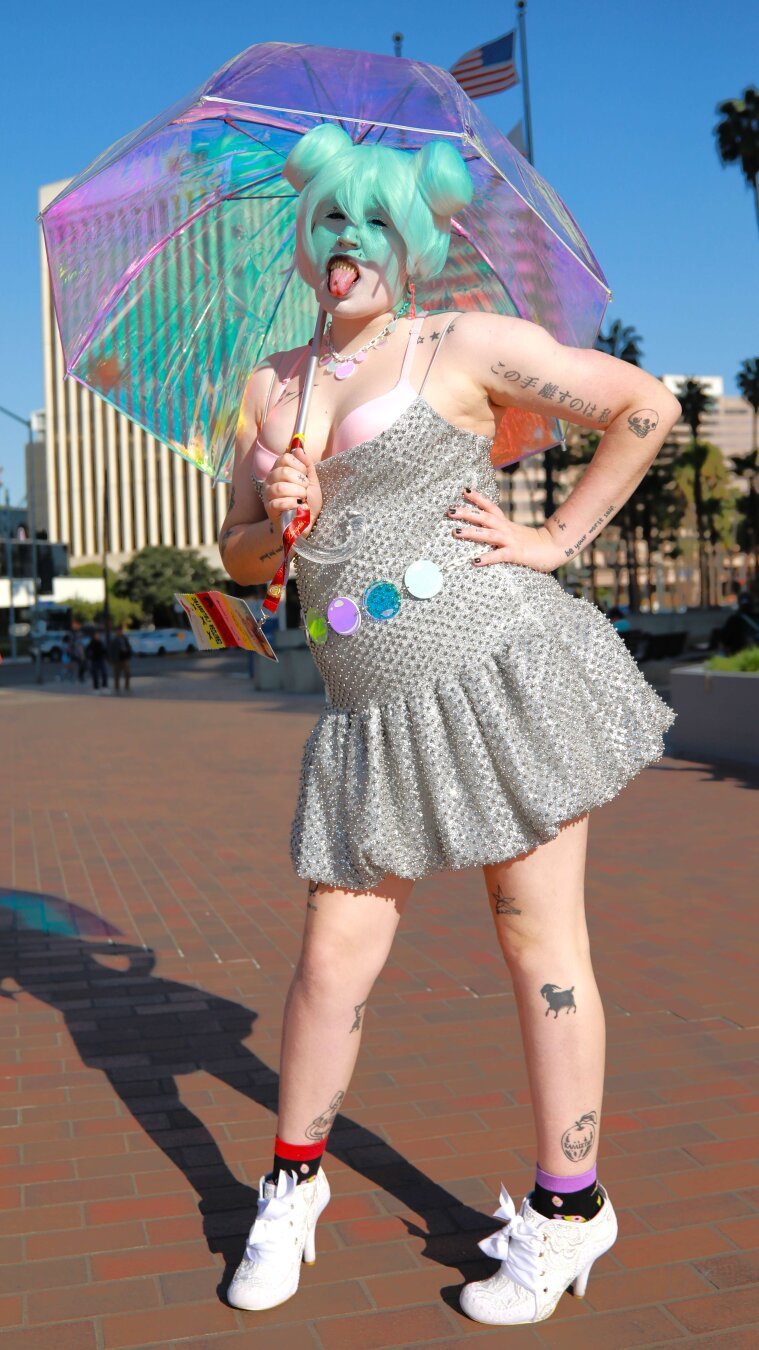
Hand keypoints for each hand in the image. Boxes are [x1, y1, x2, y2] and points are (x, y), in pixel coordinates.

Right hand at [263, 441, 322, 540]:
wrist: (309, 523)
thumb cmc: (308, 501)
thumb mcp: (311, 480)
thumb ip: (306, 465)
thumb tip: (299, 449)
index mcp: (279, 471)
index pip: (284, 458)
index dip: (298, 466)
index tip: (305, 476)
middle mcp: (270, 481)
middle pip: (283, 471)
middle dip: (300, 481)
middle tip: (305, 490)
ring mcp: (268, 495)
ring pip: (280, 487)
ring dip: (297, 493)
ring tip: (302, 498)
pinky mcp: (269, 509)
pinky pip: (278, 502)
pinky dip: (292, 504)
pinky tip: (298, 506)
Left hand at [447, 487, 563, 572]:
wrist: (556, 547)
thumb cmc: (535, 543)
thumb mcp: (515, 534)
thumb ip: (501, 532)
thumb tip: (486, 533)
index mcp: (506, 524)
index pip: (490, 507)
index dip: (477, 499)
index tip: (463, 491)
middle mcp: (506, 529)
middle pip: (484, 517)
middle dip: (466, 513)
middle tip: (450, 510)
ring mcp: (511, 541)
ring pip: (488, 534)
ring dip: (471, 532)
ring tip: (455, 532)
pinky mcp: (516, 554)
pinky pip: (499, 555)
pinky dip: (486, 557)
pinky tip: (474, 561)